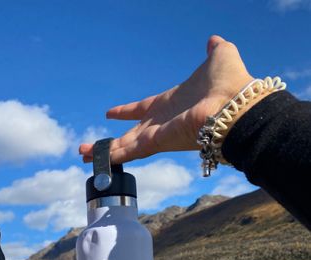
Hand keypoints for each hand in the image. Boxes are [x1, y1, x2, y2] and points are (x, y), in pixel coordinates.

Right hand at [79, 35, 255, 164]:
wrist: (236, 105)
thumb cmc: (230, 83)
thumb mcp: (219, 58)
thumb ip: (213, 51)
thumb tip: (213, 41)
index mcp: (171, 104)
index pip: (143, 109)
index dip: (128, 111)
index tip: (111, 113)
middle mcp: (162, 123)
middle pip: (130, 135)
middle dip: (111, 142)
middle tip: (90, 147)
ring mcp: (158, 135)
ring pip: (124, 147)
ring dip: (103, 151)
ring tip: (83, 154)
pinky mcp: (157, 143)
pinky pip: (129, 151)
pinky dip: (112, 156)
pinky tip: (94, 159)